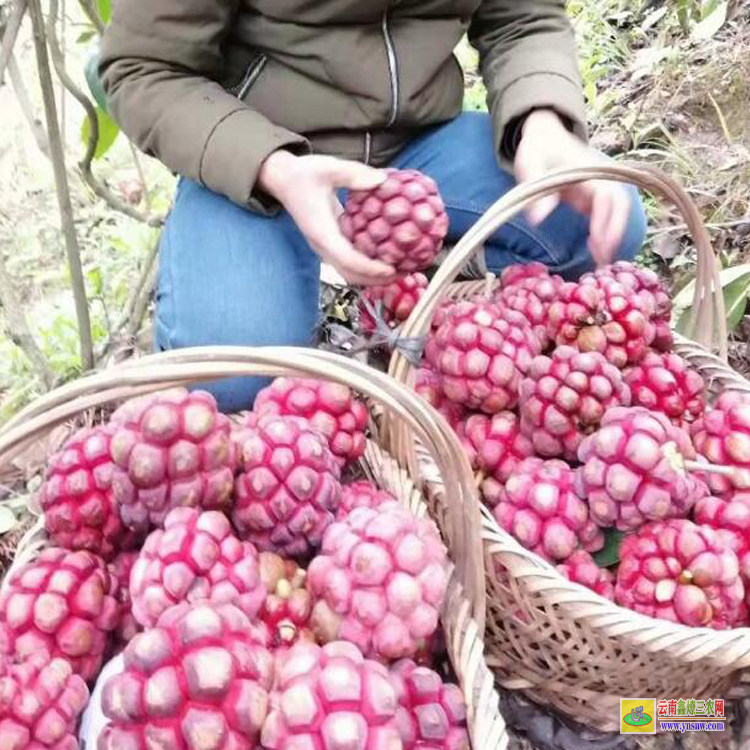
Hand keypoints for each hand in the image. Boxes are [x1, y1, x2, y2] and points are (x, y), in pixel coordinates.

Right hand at [257, 151, 397, 285]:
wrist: (282, 180)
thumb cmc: (302, 174)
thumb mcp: (327, 167)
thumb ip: (354, 174)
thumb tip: (382, 181)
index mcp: (321, 231)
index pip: (346, 258)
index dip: (369, 267)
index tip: (391, 269)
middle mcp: (322, 246)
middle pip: (351, 275)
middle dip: (377, 279)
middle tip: (405, 273)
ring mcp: (326, 248)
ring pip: (350, 273)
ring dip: (374, 277)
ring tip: (400, 270)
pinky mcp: (331, 245)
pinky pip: (350, 264)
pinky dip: (369, 267)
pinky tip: (388, 258)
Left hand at [514, 109, 631, 266]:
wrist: (543, 134)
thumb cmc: (536, 148)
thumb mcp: (529, 164)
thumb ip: (535, 191)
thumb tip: (539, 220)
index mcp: (586, 170)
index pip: (606, 195)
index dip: (605, 218)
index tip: (596, 241)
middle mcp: (598, 179)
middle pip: (620, 205)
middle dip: (615, 231)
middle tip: (603, 259)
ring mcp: (597, 188)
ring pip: (617, 213)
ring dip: (612, 236)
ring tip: (600, 262)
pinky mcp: (592, 197)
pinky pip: (606, 216)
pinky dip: (604, 234)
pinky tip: (596, 253)